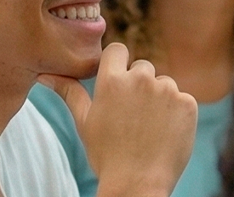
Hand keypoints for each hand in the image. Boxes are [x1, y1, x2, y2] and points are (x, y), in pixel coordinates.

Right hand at [40, 42, 197, 196]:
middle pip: (142, 67)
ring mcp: (167, 90)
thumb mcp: (84, 122)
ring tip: (147, 128)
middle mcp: (141, 79)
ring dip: (158, 99)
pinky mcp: (188, 102)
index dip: (117, 64)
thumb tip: (45, 75)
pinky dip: (175, 113)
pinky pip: (181, 99)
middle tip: (130, 116)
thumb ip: (69, 92)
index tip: (117, 81)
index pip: (117, 50)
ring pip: (163, 84)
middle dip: (138, 85)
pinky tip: (165, 133)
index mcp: (111, 81)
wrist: (137, 183)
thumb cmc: (106, 154)